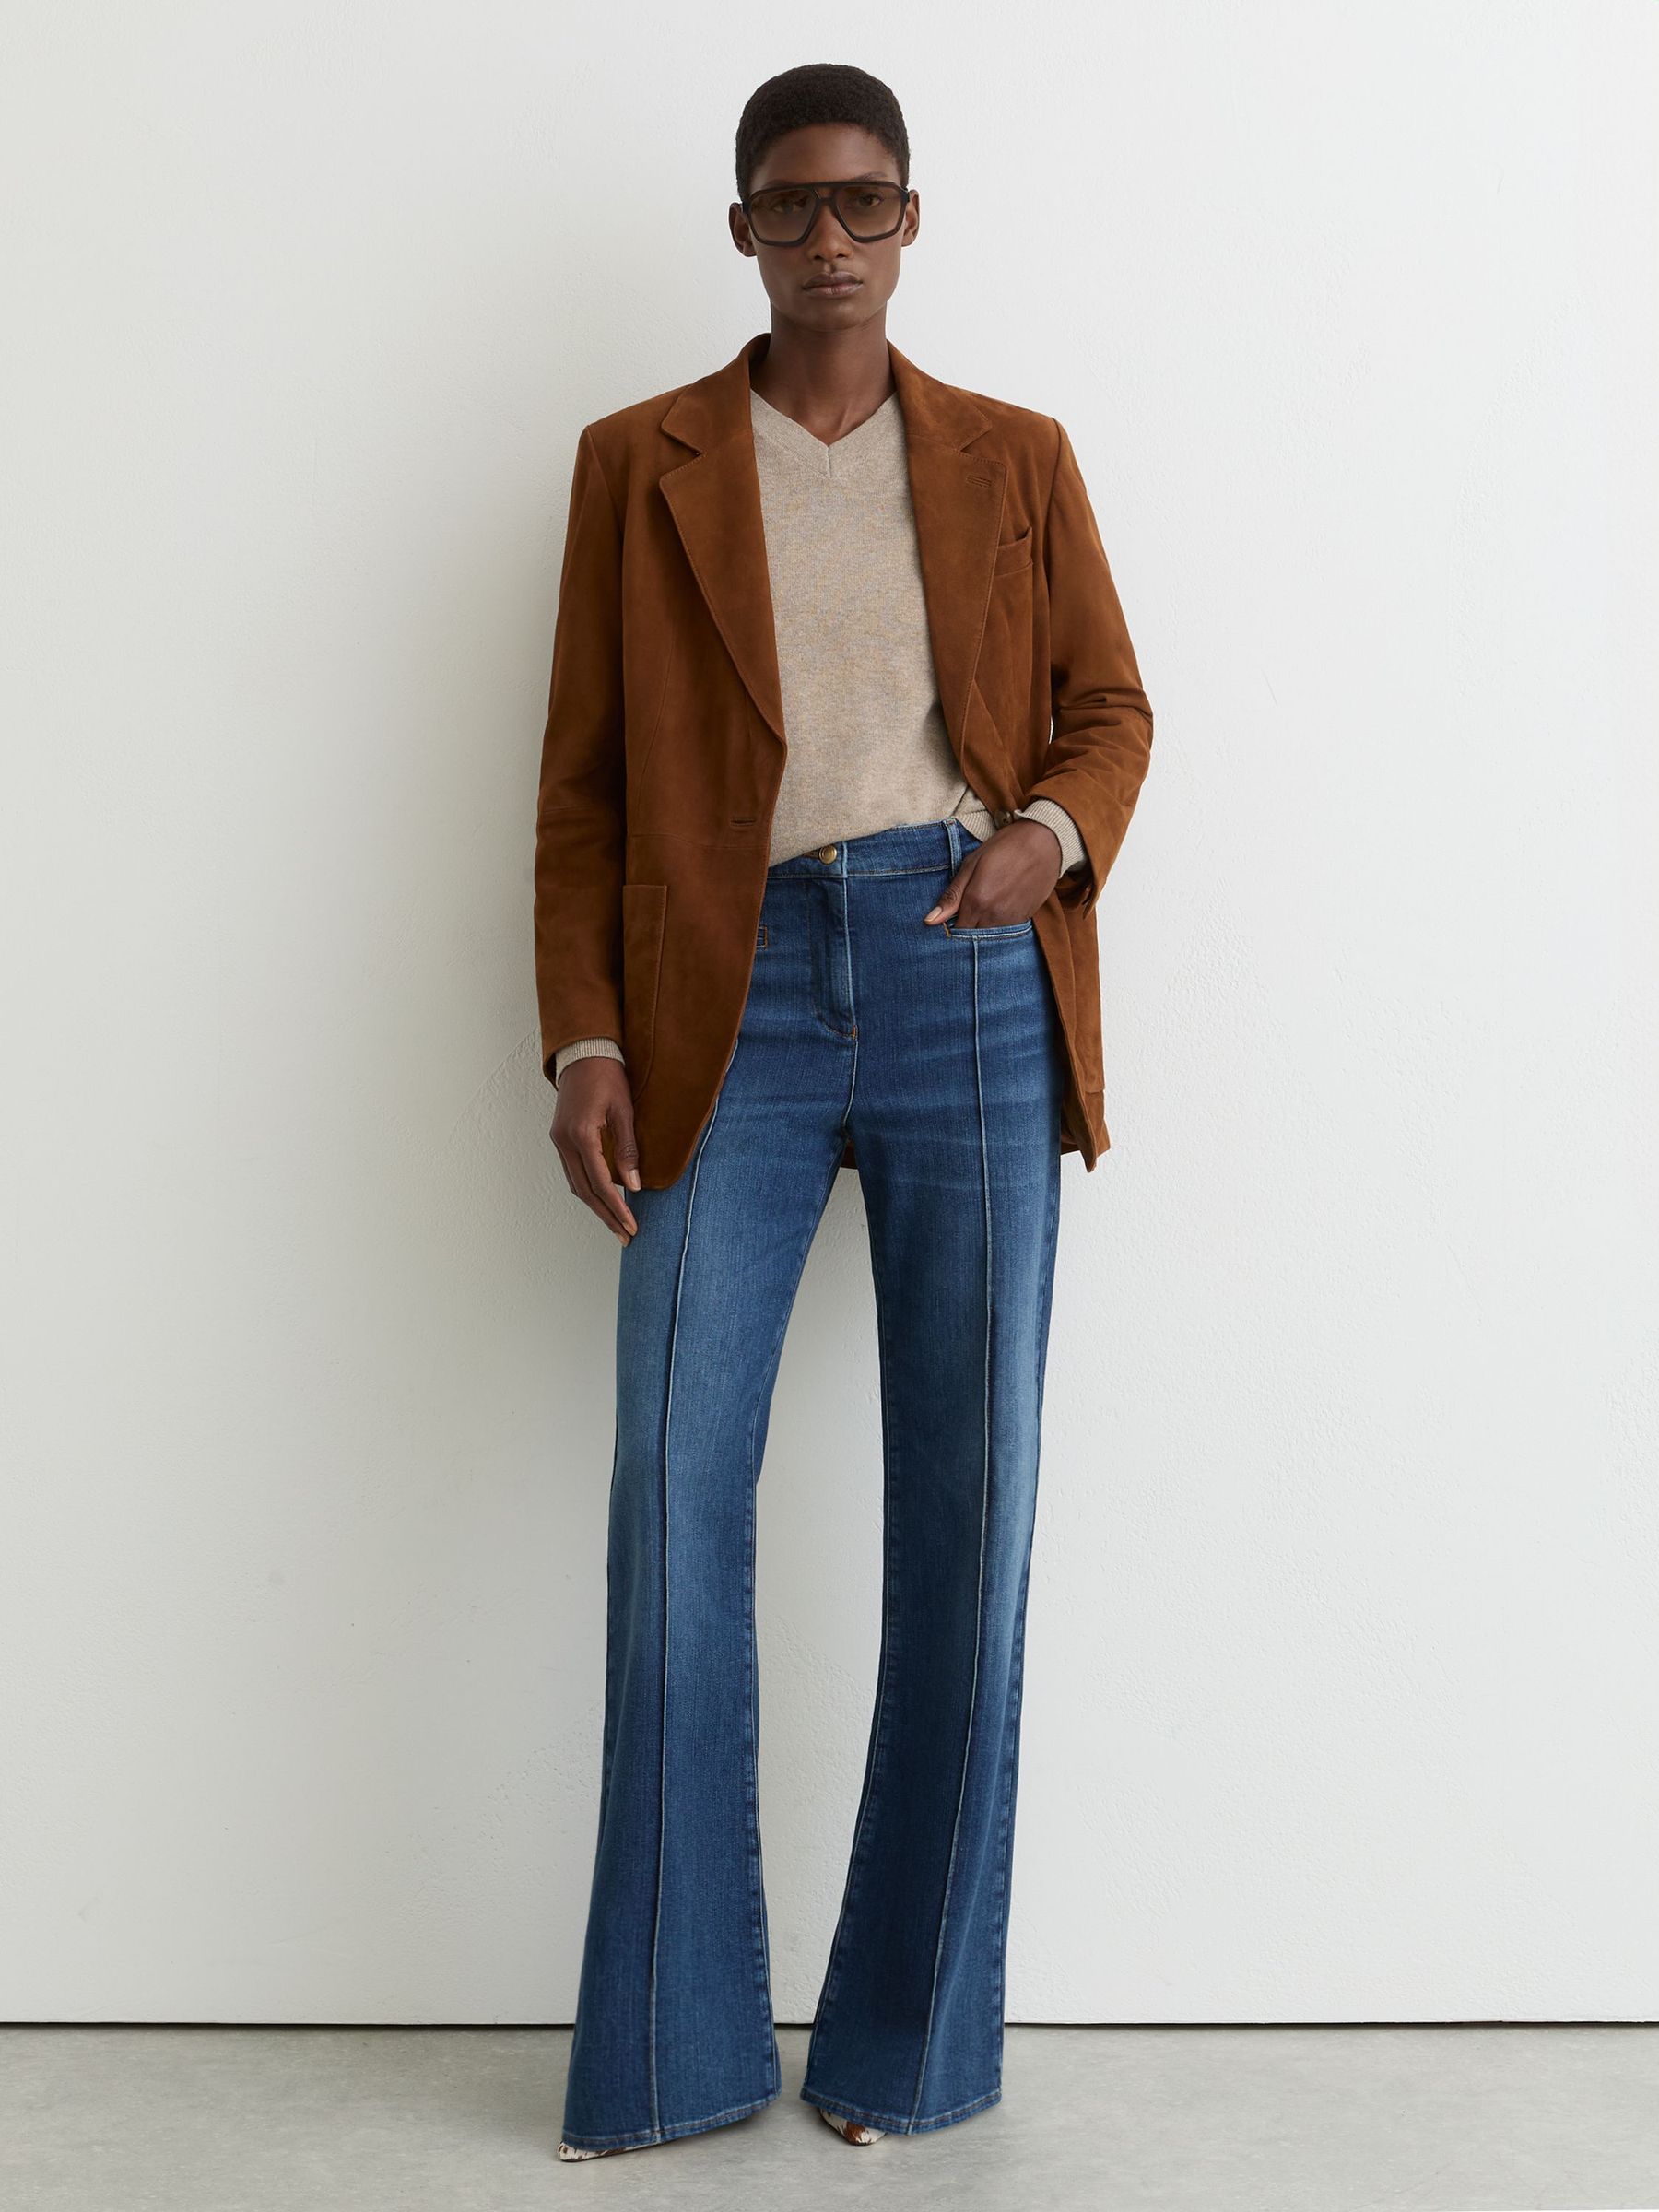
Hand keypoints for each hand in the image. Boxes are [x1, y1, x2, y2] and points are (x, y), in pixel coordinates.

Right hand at [550, 1059, 640, 1243]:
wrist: (582, 1053)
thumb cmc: (608, 1076)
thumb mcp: (624, 1110)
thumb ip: (627, 1149)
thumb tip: (635, 1185)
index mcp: (580, 1135)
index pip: (600, 1183)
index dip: (617, 1207)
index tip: (632, 1225)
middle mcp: (564, 1142)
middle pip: (584, 1191)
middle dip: (606, 1216)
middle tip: (625, 1236)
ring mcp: (558, 1141)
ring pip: (575, 1185)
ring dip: (596, 1206)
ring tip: (617, 1224)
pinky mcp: (560, 1138)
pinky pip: (573, 1172)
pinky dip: (588, 1189)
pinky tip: (604, 1199)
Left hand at [923, 818, 1061, 928]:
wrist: (1045, 843)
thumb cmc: (1004, 848)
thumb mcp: (972, 864)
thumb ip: (952, 895)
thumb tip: (930, 920)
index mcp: (976, 901)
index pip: (956, 932)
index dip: (950, 928)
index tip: (948, 920)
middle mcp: (994, 916)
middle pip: (972, 938)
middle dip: (965, 931)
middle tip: (964, 914)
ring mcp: (1011, 919)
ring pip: (989, 937)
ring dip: (982, 929)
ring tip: (984, 908)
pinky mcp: (1025, 919)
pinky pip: (1005, 931)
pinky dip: (998, 925)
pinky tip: (998, 908)